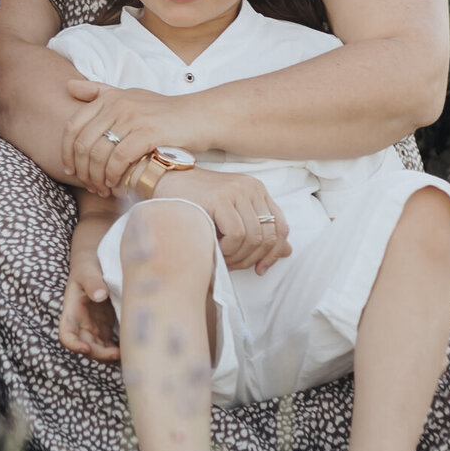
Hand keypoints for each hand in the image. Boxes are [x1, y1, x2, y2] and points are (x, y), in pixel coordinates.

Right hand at [58, 235, 119, 360]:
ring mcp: (94, 326)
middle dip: (98, 354)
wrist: (96, 263)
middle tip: (116, 354)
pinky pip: (109, 343)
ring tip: (127, 356)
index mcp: (72, 311)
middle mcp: (81, 322)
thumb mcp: (87, 270)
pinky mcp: (106, 326)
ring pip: (98, 348)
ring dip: (109, 355)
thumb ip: (92, 282)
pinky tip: (131, 350)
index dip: (73, 345)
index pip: (66, 334)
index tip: (86, 349)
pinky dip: (117, 350)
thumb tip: (100, 295)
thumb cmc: (88, 266)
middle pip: (85, 346)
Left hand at [64, 80, 197, 193]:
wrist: (199, 116)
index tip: (71, 169)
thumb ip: (99, 92)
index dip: (66, 151)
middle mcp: (117, 105)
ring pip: (99, 153)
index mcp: (108, 98)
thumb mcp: (129, 95)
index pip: (72, 126)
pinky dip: (114, 175)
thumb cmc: (162, 111)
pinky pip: (119, 158)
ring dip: (96, 177)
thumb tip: (69, 85)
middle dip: (82, 169)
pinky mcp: (148, 133)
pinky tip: (116, 184)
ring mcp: (133, 118)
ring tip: (102, 188)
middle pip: (83, 143)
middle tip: (88, 184)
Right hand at [152, 168, 291, 272]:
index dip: (274, 253)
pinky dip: (228, 249)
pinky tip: (214, 249)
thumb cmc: (194, 202)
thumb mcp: (230, 216)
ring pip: (254, 237)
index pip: (280, 227)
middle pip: (268, 236)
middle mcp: (250, 188)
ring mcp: (236, 191)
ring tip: (221, 259)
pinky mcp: (220, 198)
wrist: (162, 182)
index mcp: (257, 190)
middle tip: (233, 266)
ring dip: (238, 257)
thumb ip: (258, 231)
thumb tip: (288, 251)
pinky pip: (237, 234)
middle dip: (252, 258)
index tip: (260, 268)